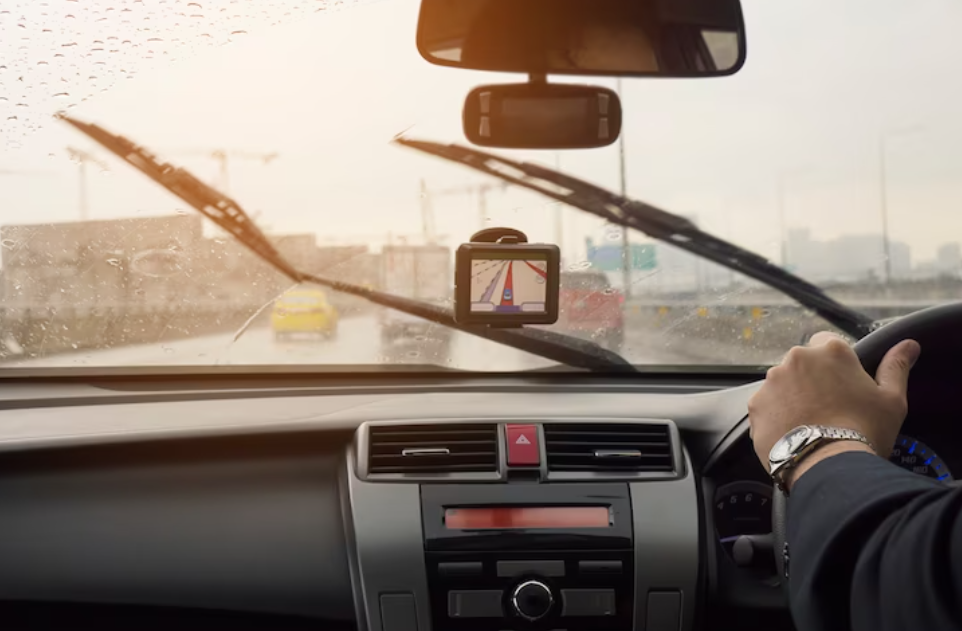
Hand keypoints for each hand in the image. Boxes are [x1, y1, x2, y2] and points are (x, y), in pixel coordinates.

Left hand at [748, 331, 920, 477]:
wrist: (829, 466)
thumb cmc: (864, 431)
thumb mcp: (891, 399)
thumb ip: (895, 367)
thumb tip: (907, 346)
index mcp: (830, 351)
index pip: (827, 342)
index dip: (834, 363)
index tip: (841, 383)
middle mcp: (796, 359)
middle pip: (803, 364)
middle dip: (812, 381)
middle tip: (829, 408)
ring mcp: (772, 381)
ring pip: (782, 384)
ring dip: (792, 397)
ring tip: (811, 424)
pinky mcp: (756, 405)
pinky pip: (766, 406)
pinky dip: (776, 416)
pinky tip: (794, 433)